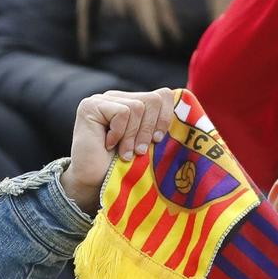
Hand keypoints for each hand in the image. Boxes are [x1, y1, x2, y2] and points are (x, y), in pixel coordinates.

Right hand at [60, 88, 178, 214]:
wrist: (95, 183)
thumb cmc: (123, 167)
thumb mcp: (148, 144)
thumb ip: (161, 127)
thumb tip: (187, 113)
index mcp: (134, 103)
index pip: (163, 95)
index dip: (166, 118)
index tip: (158, 141)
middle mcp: (119, 97)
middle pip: (153, 99)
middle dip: (150, 129)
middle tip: (139, 151)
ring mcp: (103, 99)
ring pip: (138, 107)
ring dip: (133, 136)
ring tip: (124, 152)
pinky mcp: (90, 105)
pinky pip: (122, 113)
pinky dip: (119, 134)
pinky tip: (108, 145)